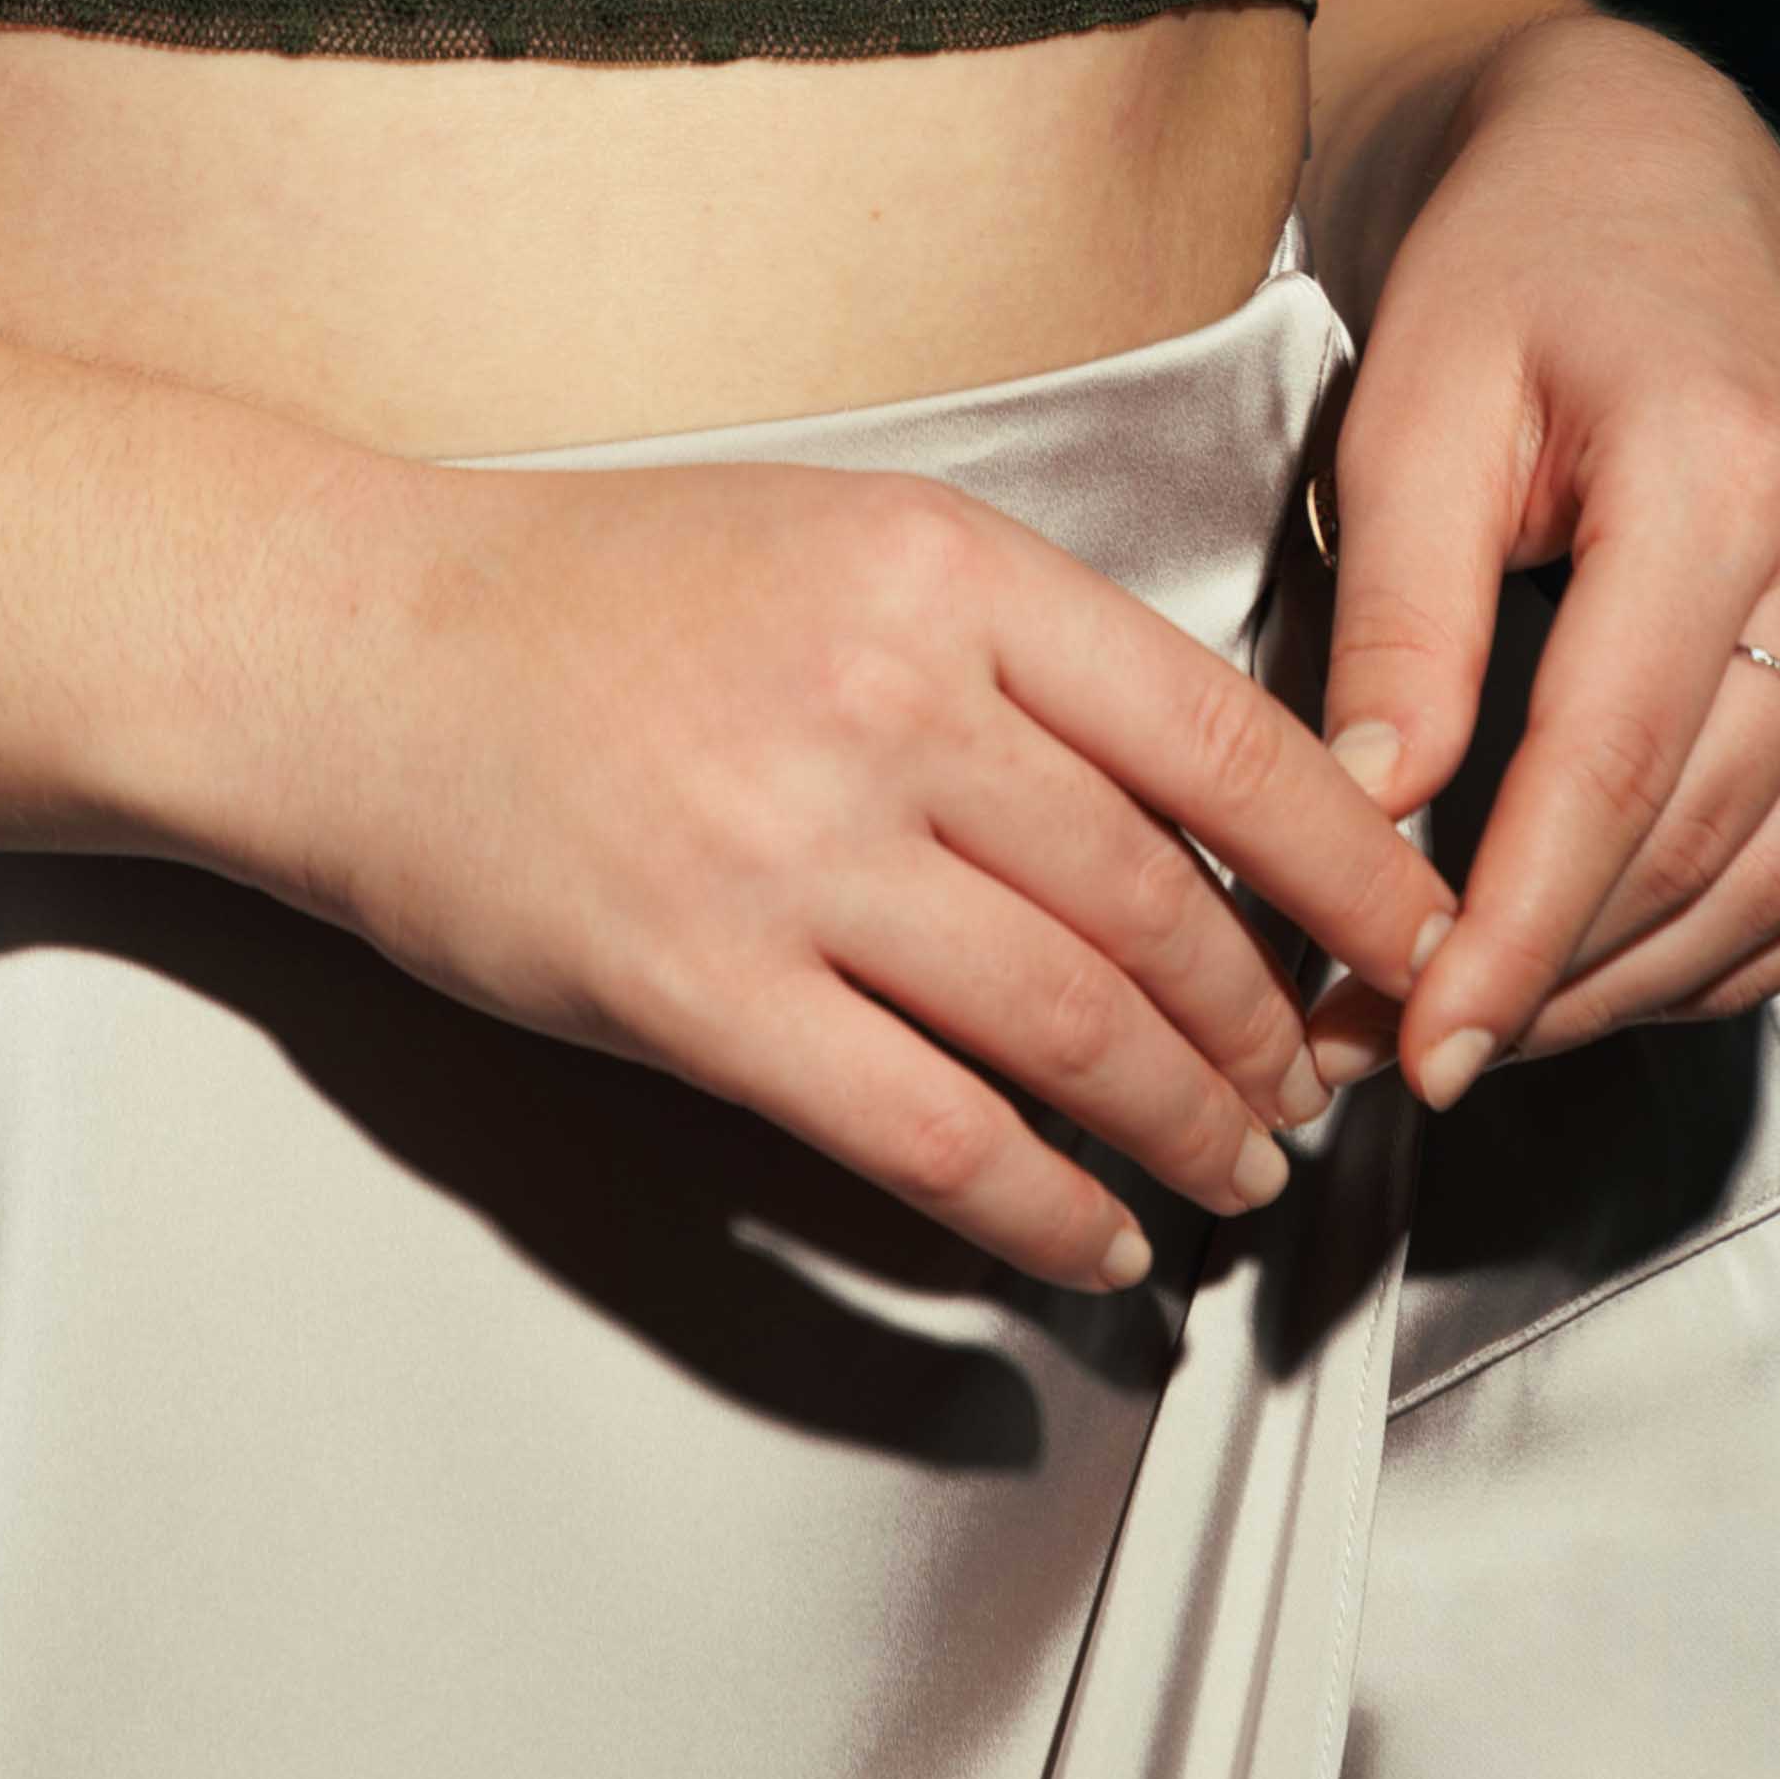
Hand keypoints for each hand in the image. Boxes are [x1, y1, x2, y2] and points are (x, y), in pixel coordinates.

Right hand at [279, 448, 1460, 1292]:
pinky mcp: (700, 991)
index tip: (1421, 938)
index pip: (1222, 737)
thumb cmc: (598, 596)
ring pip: (1072, 1029)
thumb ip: (1014, 651)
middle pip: (1164, 905)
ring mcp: (789, 852)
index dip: (1354, 864)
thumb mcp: (837, 540)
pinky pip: (933, 1136)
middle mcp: (883, 701)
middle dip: (1276, 1025)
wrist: (358, 653)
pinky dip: (1048, 1208)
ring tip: (1238, 1167)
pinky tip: (1097, 1238)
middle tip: (1322, 1083)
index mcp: (939, 569)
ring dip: (1187, 1125)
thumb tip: (1215, 802)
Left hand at [1309, 9, 1779, 1101]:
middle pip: (1708, 842)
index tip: (1413, 1047)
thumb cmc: (1497, 262)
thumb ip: (1400, 621)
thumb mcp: (1413, 408)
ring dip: (1651, 978)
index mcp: (1725, 471)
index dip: (1510, 935)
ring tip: (1504, 1028)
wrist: (1641, 149)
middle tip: (1419, 1057)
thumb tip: (1365, 819)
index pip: (1612, 776)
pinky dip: (1760, 932)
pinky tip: (1640, 968)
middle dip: (1558, 977)